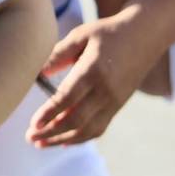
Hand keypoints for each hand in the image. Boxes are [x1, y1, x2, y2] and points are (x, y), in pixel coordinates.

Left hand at [25, 17, 147, 146]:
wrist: (145, 36)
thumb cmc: (107, 32)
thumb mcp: (80, 36)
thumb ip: (58, 55)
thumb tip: (37, 73)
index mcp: (93, 70)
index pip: (68, 99)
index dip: (49, 114)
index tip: (33, 124)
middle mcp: (106, 90)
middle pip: (76, 120)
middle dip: (51, 132)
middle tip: (30, 137)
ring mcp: (114, 101)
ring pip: (87, 130)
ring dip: (63, 139)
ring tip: (41, 143)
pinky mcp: (118, 106)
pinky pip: (99, 128)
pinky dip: (80, 138)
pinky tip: (63, 141)